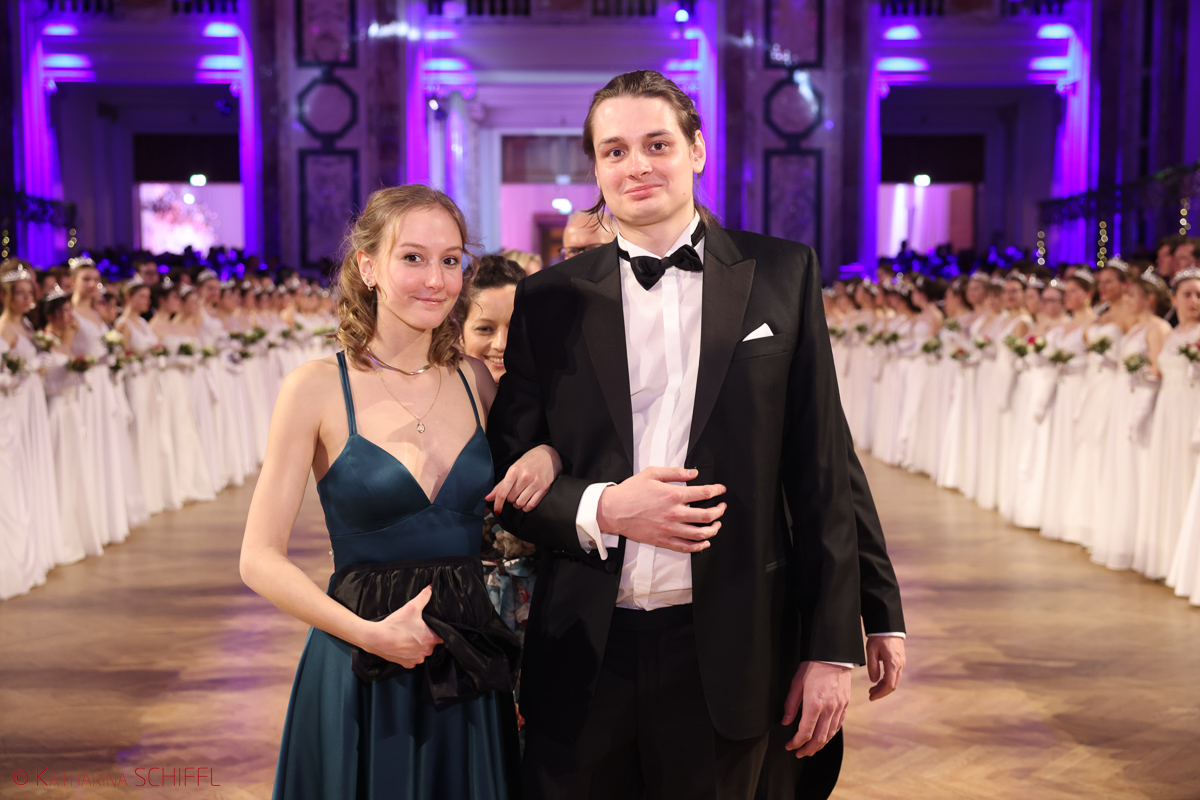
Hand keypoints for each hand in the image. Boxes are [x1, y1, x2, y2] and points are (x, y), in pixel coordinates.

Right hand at [362, 585, 442, 668]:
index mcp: (431, 639)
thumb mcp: (411, 607)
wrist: (377, 639)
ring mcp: (416, 659)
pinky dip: (409, 653)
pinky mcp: (406, 664)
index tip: (431, 627)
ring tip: (409, 636)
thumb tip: (432, 587)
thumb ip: (424, 597)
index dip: (437, 631)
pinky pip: (412, 659)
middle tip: (417, 629)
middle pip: (432, 644)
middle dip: (426, 638)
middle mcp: (426, 652)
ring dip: (418, 646)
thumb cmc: (396, 625)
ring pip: (422, 652)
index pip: (441, 636)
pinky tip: (403, 645)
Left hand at [486, 445, 561, 514]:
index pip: (502, 492)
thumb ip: (500, 485)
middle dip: (510, 499)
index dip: (498, 504)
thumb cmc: (528, 462)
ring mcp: (535, 483)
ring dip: (518, 504)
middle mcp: (524, 477)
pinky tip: (526, 503)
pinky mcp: (544, 488)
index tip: (497, 510)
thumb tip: (487, 498)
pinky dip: (526, 507)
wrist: (548, 456)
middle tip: (514, 493)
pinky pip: (531, 505)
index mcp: (514, 471)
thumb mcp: (513, 469)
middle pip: (511, 499)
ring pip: (520, 503)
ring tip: (520, 497)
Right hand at [595, 467, 725, 553]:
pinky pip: (686, 547)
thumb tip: (693, 473)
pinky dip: (699, 546)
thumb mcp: (652, 473)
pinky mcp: (663, 540)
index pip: (703, 493)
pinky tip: (705, 542)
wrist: (613, 510)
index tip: (721, 490)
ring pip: (700, 534)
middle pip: (707, 515)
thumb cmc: (630, 491)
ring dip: (713, 529)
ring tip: (717, 524)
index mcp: (673, 495)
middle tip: (722, 507)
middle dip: (719, 511)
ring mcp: (670, 529)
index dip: (716, 491)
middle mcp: (674, 513)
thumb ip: (675, 472)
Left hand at [782, 661, 850, 757]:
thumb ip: (791, 705)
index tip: (789, 746)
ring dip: (820, 745)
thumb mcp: (796, 683)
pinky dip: (830, 735)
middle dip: (808, 749)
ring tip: (810, 749)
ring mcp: (839, 707)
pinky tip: (824, 737)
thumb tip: (785, 722)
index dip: (796, 743)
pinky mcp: (845, 704)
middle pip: (819, 739)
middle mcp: (829, 709)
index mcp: (814, 704)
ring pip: (830, 734)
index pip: (805, 732)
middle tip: (799, 753)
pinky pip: (838, 725)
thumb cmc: (812, 666)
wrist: (833, 655)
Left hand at [866, 636, 905, 700]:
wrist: (888, 626)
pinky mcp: (900, 661)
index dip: (880, 693)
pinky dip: (887, 681)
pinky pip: (895, 675)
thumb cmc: (879, 637)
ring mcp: (901, 663)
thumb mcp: (871, 651)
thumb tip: (874, 681)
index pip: (889, 684)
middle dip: (882, 692)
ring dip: (884, 687)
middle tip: (870, 695)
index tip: (871, 697)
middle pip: (893, 685)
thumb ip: (872, 667)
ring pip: (894, 680)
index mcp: (893, 663)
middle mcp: (900, 665)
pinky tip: (878, 681)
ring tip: (872, 690)